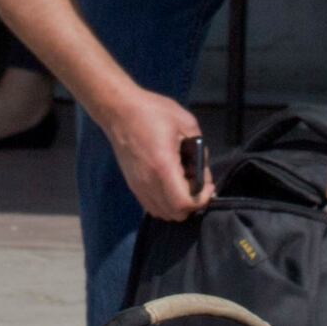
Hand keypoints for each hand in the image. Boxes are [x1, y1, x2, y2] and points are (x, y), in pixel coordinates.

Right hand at [99, 90, 212, 223]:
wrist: (119, 111)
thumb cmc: (152, 111)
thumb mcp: (185, 122)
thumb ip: (199, 149)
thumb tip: (202, 170)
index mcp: (163, 166)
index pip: (183, 203)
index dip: (200, 200)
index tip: (207, 185)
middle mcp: (148, 182)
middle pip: (174, 214)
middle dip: (192, 204)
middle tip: (198, 185)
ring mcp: (138, 186)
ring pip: (162, 213)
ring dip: (178, 206)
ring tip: (184, 185)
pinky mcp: (132, 185)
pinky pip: (151, 206)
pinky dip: (165, 204)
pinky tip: (170, 185)